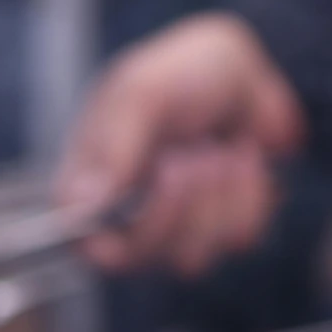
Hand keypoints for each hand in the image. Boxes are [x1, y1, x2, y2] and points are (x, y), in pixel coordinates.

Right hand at [56, 13, 305, 276]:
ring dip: (216, 194)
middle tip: (187, 155)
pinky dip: (249, 194)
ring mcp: (175, 232)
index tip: (143, 200)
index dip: (108, 242)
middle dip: (174, 204)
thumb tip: (81, 207)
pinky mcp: (221, 234)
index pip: (81, 242)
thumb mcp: (143, 92)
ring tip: (216, 146)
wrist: (245, 73)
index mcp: (91, 180)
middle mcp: (127, 215)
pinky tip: (243, 160)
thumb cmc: (182, 73)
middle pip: (140, 258)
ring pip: (192, 258)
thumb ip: (115, 148)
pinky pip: (237, 241)